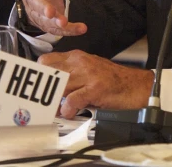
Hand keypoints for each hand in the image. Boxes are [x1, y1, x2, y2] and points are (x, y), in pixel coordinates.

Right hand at [19, 0, 86, 35]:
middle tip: (48, 10)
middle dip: (41, 6)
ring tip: (61, 21)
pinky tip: (82, 28)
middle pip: (35, 2)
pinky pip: (60, 28)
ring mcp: (41, 11)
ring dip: (53, 21)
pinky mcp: (52, 22)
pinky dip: (71, 29)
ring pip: (45, 18)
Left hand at [39, 50, 153, 118]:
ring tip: (53, 111)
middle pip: (49, 71)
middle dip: (42, 89)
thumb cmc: (114, 81)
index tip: (34, 87)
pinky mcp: (96, 88)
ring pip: (58, 85)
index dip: (38, 75)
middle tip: (40, 102)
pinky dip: (68, 110)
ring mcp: (88, 74)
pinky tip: (70, 113)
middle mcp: (80, 62)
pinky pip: (72, 100)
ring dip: (53, 102)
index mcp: (77, 57)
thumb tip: (52, 89)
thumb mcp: (89, 72)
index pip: (47, 60)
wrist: (138, 86)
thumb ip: (71, 76)